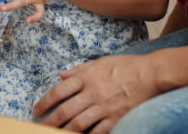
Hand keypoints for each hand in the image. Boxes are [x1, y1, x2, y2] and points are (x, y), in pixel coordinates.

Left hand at [33, 54, 160, 132]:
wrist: (151, 74)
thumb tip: (61, 74)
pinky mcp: (116, 118)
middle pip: (65, 110)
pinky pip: (97, 131)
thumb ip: (79, 69)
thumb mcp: (101, 61)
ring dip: (63, 131)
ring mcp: (104, 107)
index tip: (36, 110)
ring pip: (78, 124)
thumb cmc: (127, 65)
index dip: (44, 101)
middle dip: (49, 121)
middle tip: (39, 127)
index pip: (59, 91)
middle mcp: (93, 92)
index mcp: (87, 76)